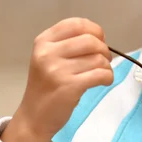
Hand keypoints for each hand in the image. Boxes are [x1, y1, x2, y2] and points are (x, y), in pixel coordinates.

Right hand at [1, 18, 113, 141]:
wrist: (34, 117)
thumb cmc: (46, 86)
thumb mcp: (49, 58)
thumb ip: (69, 44)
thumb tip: (100, 38)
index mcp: (43, 41)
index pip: (77, 24)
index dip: (95, 30)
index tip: (99, 41)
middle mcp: (48, 53)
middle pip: (91, 40)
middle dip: (104, 49)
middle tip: (103, 60)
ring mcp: (57, 70)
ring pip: (98, 58)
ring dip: (106, 66)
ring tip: (101, 74)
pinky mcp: (69, 86)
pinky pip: (101, 74)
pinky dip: (108, 77)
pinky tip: (104, 81)